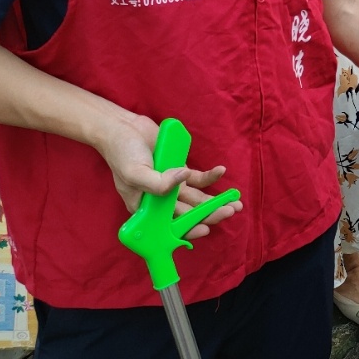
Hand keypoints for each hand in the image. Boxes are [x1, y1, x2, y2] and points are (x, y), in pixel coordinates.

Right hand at [94, 114, 242, 240]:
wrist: (123, 129)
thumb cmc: (122, 154)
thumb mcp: (134, 173)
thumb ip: (157, 183)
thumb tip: (182, 179)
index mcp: (145, 209)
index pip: (169, 226)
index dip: (188, 229)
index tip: (206, 228)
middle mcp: (160, 201)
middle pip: (188, 213)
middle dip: (210, 214)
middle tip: (229, 211)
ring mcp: (172, 186)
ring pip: (197, 199)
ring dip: (215, 201)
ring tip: (235, 203)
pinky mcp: (179, 170)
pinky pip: (198, 178)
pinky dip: (210, 176)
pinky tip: (220, 171)